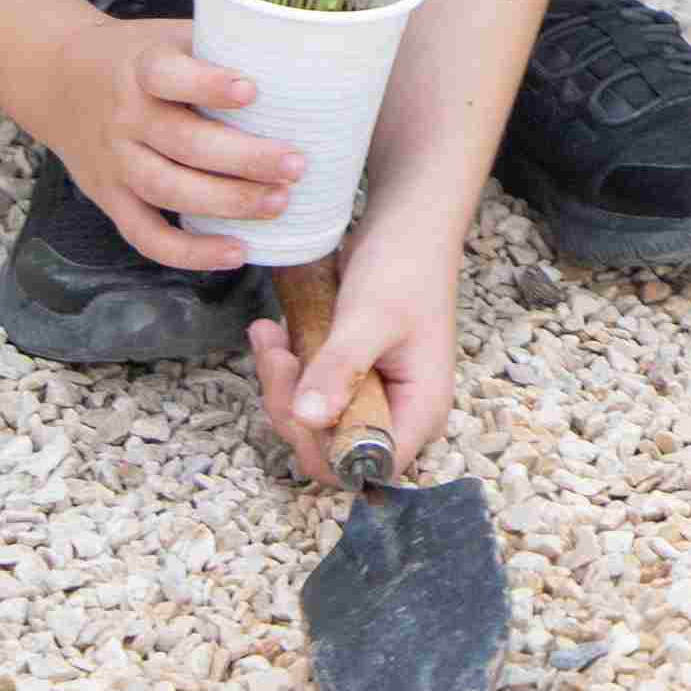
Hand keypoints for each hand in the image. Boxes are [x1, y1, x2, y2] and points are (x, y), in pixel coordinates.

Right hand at [38, 10, 296, 273]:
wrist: (60, 79)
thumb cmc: (140, 57)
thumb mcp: (170, 35)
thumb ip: (222, 45)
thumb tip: (307, 57)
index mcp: (141, 67)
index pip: (167, 75)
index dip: (208, 84)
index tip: (251, 90)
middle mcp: (124, 117)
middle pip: (183, 143)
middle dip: (244, 158)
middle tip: (296, 165)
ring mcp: (115, 162)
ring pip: (169, 191)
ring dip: (227, 203)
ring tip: (279, 203)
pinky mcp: (110, 198)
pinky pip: (146, 235)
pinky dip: (189, 253)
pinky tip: (237, 252)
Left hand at [248, 227, 459, 482]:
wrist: (407, 225)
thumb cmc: (404, 267)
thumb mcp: (369, 316)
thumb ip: (340, 368)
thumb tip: (308, 417)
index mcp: (419, 411)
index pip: (364, 465)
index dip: (322, 447)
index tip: (296, 402)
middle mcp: (398, 413)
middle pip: (329, 447)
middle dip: (292, 407)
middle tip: (276, 356)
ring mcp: (373, 396)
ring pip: (311, 422)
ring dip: (281, 384)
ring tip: (270, 336)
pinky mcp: (351, 378)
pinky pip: (308, 394)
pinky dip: (285, 369)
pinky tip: (275, 333)